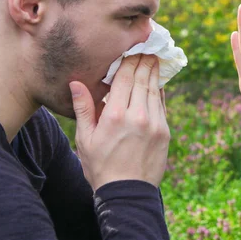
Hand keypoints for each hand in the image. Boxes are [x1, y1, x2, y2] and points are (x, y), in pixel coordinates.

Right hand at [70, 54, 170, 190]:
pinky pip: (162, 104)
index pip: (125, 78)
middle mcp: (138, 115)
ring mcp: (154, 123)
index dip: (129, 60)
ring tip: (153, 58)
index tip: (132, 48)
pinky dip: (160, 90)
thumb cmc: (100, 166)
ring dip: (154, 72)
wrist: (127, 193)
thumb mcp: (85, 138)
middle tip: (147, 46)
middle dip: (144, 61)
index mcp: (115, 115)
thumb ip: (83, 108)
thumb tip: (76, 83)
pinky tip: (158, 82)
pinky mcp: (164, 131)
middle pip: (143, 79)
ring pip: (155, 90)